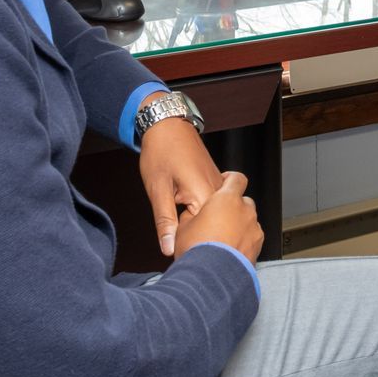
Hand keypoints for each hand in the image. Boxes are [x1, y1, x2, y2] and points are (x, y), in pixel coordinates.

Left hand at [138, 112, 220, 256]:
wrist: (168, 125)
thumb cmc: (162, 152)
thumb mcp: (158, 190)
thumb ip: (165, 222)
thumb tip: (168, 248)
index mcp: (204, 195)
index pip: (204, 233)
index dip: (188, 244)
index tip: (176, 250)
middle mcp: (218, 191)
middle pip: (213, 226)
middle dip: (196, 236)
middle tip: (177, 240)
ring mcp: (220, 185)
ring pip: (215, 216)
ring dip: (201, 224)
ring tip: (183, 225)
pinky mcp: (217, 182)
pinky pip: (214, 205)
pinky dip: (203, 213)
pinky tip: (188, 213)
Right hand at [175, 171, 264, 261]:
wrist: (210, 277)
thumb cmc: (196, 249)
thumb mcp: (183, 227)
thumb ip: (191, 214)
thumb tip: (192, 214)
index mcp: (227, 199)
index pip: (237, 179)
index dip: (230, 180)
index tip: (224, 184)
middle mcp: (245, 211)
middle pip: (243, 201)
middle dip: (233, 208)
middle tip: (218, 219)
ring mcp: (254, 229)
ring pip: (248, 221)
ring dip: (239, 226)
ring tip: (222, 239)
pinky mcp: (257, 247)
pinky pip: (252, 238)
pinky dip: (244, 241)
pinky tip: (229, 250)